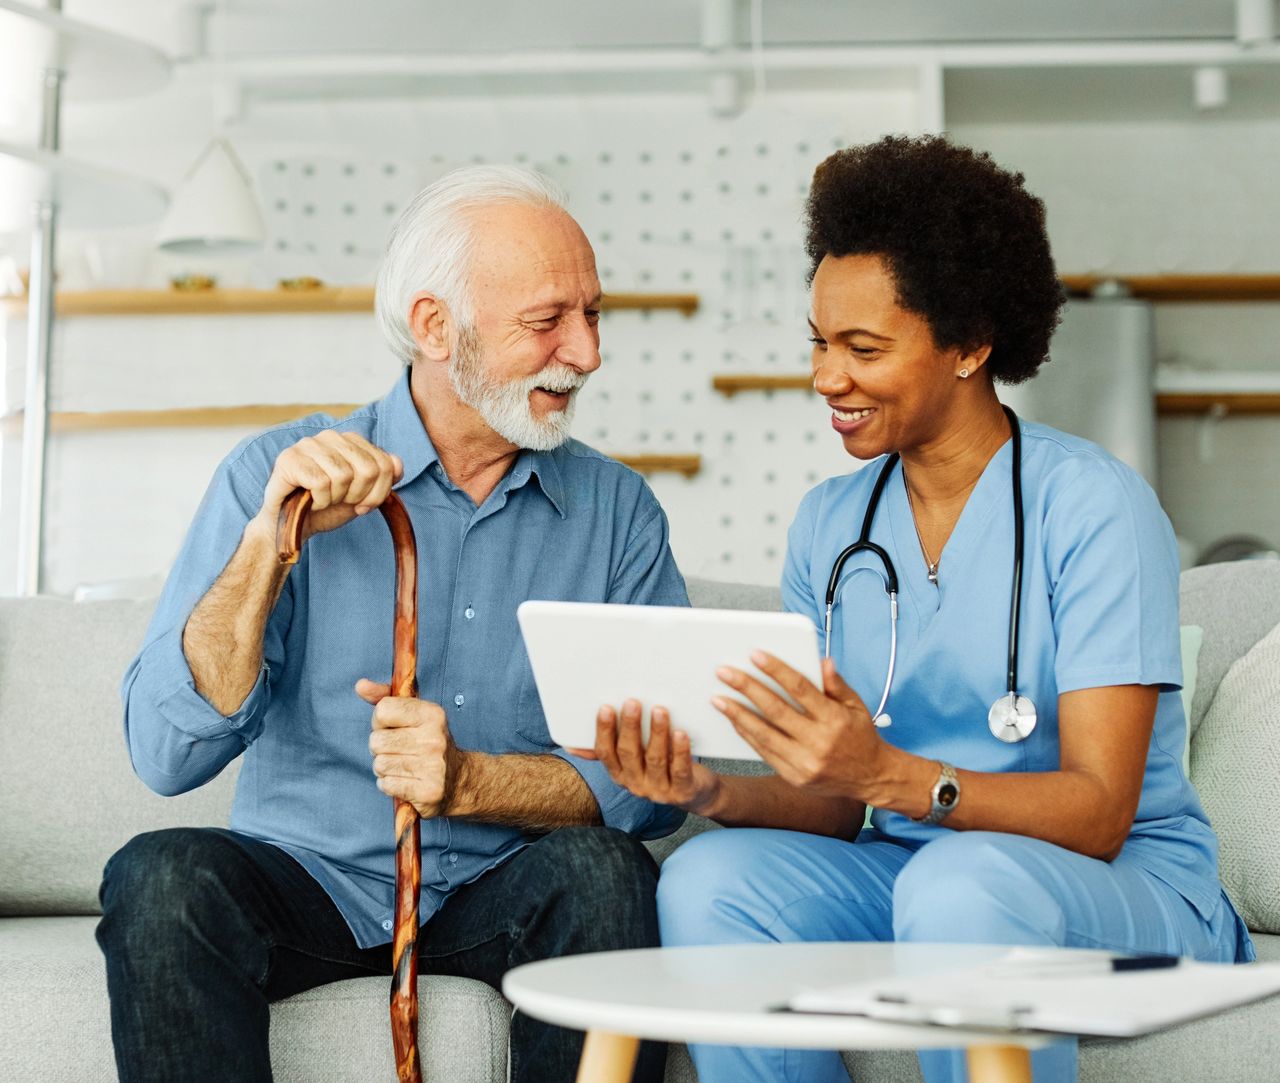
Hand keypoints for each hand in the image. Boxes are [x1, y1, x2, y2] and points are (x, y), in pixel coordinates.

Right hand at [254, 431, 402, 542]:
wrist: (291, 527)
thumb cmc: (326, 508)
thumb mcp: (363, 495)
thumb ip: (383, 478)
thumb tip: (397, 464)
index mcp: (350, 441)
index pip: (385, 464)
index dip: (378, 493)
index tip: (362, 503)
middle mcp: (330, 437)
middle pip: (368, 469)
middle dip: (358, 496)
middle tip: (341, 502)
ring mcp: (307, 445)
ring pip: (343, 475)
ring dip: (336, 498)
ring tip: (323, 500)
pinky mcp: (288, 459)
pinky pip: (320, 482)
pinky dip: (319, 500)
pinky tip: (310, 500)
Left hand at [358, 679, 464, 817]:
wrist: (459, 779)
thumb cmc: (429, 742)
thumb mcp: (414, 714)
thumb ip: (385, 698)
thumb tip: (360, 685)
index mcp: (432, 714)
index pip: (383, 710)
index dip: (380, 721)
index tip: (393, 727)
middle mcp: (434, 739)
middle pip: (376, 741)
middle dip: (381, 748)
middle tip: (398, 750)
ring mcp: (433, 766)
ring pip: (379, 764)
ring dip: (385, 768)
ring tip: (403, 766)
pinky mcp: (428, 791)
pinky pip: (386, 784)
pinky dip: (390, 784)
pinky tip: (405, 780)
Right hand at [569, 700, 721, 815]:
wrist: (697, 794)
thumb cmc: (662, 767)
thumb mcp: (634, 760)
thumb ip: (608, 751)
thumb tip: (571, 745)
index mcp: (620, 773)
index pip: (606, 753)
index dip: (604, 731)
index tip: (606, 707)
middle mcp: (636, 784)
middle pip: (629, 754)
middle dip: (629, 727)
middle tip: (632, 702)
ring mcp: (659, 790)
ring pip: (655, 759)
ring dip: (656, 733)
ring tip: (659, 710)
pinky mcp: (682, 792)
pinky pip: (680, 770)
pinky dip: (680, 751)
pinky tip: (680, 733)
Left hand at [712, 655, 882, 797]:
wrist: (872, 778)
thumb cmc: (861, 736)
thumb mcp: (857, 706)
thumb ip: (836, 684)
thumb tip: (822, 661)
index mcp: (834, 719)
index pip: (800, 689)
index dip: (776, 670)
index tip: (754, 655)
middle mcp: (819, 742)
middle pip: (776, 710)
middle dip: (747, 688)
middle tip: (725, 672)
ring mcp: (805, 762)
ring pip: (764, 734)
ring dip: (737, 715)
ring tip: (718, 698)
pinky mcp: (794, 777)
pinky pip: (764, 752)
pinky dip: (747, 735)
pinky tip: (734, 721)